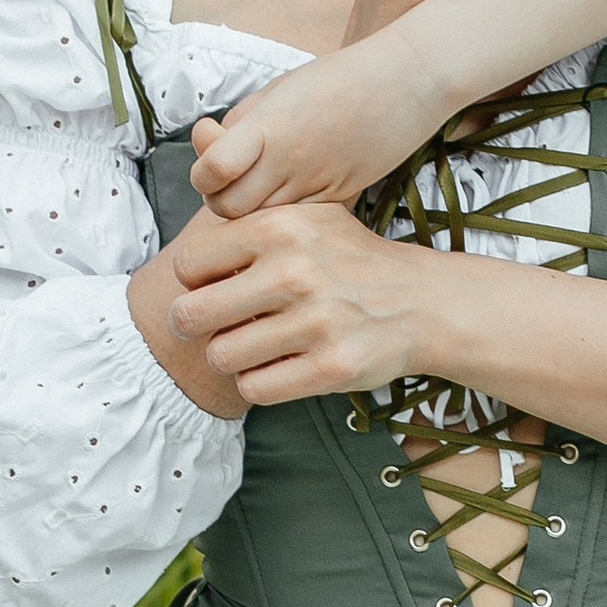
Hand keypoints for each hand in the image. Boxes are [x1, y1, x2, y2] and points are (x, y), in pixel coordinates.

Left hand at [165, 195, 425, 405]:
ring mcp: (315, 322)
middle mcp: (294, 272)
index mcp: (280, 228)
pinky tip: (275, 367)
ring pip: (220, 357)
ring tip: (251, 347)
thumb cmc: (349, 260)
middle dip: (195, 326)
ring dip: (230, 357)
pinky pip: (255, 388)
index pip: (188, 265)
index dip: (194, 282)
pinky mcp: (331, 367)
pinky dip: (257, 382)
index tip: (214, 288)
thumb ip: (249, 225)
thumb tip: (186, 257)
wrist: (420, 301)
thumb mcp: (306, 218)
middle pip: (191, 315)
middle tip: (214, 327)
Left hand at [189, 33, 445, 216]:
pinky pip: (296, 225)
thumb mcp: (277, 90)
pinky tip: (289, 197)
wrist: (404, 82)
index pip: (211, 170)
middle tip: (229, 178)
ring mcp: (316, 185)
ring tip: (259, 186)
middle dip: (219, 198)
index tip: (211, 155)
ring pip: (261, 224)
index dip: (202, 171)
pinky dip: (284, 220)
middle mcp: (289, 161)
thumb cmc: (338, 78)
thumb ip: (238, 123)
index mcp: (270, 126)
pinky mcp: (339, 200)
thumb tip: (207, 148)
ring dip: (250, 213)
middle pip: (228, 209)